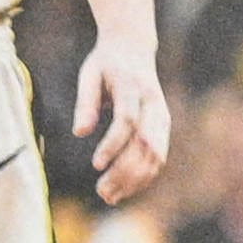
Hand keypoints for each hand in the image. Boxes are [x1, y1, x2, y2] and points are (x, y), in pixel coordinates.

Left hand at [72, 35, 171, 211]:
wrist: (134, 46)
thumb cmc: (106, 63)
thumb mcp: (89, 75)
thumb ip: (85, 102)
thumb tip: (80, 133)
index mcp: (134, 87)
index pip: (127, 120)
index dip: (113, 144)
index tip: (96, 165)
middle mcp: (154, 103)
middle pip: (145, 143)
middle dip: (125, 170)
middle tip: (100, 191)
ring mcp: (162, 116)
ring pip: (156, 154)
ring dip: (135, 179)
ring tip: (109, 196)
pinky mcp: (163, 126)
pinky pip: (159, 156)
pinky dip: (144, 176)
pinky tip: (124, 190)